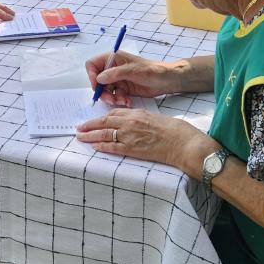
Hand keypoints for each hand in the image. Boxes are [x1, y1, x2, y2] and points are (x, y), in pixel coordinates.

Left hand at [76, 106, 208, 170]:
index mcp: (137, 114)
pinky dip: (101, 146)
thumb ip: (141, 119)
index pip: (114, 114)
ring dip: (90, 136)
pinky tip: (94, 147)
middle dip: (90, 125)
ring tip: (80, 137)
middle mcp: (131, 123)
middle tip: (79, 128)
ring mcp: (130, 136)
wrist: (184, 143)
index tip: (93, 120)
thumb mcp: (156, 118)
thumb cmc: (175, 131)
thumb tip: (133, 122)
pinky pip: (112, 147)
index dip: (101, 117)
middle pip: (104, 123)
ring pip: (104, 134)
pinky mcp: (133, 149)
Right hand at [84, 50, 177, 103]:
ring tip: (122, 101)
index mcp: (113, 58)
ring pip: (105, 91)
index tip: (97, 86)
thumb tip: (99, 78)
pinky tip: (128, 101)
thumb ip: (115, 73)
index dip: (91, 75)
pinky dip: (119, 100)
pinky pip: (114, 96)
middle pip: (97, 81)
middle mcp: (113, 68)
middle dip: (102, 92)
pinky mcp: (123, 89)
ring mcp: (118, 79)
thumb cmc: (152, 70)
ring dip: (111, 98)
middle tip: (111, 99)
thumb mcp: (133, 71)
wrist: (166, 81)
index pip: (93, 64)